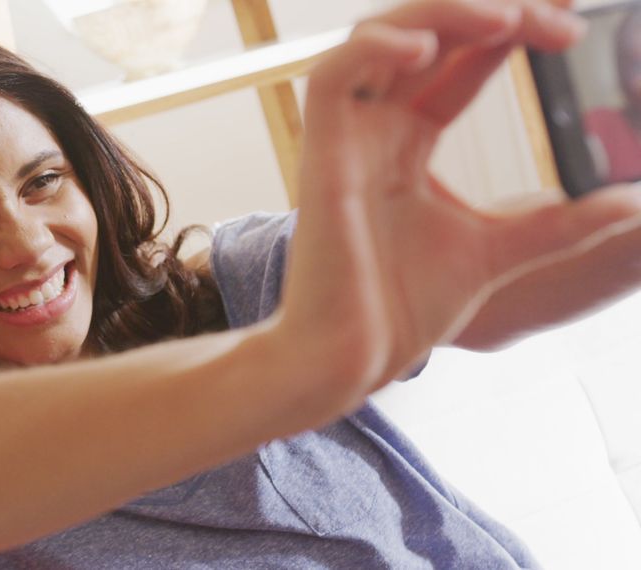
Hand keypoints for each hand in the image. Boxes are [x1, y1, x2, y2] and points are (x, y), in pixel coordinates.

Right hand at [279, 0, 640, 405]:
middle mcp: (375, 130)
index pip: (459, 62)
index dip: (509, 31)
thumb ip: (556, 224)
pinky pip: (332, 77)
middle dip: (486, 10)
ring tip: (502, 19)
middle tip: (549, 15)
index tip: (568, 28)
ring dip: (438, 13)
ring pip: (376, 37)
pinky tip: (428, 48)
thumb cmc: (401, 307)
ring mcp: (346, 138)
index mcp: (407, 144)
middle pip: (422, 34)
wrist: (354, 355)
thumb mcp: (497, 251)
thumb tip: (626, 205)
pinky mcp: (321, 153)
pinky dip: (375, 49)